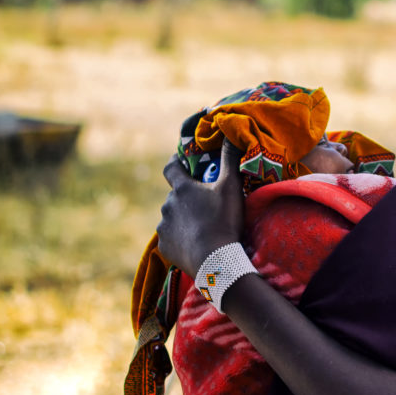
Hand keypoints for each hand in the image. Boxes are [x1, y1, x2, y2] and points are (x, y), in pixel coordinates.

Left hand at [156, 139, 245, 276]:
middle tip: (205, 204)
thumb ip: (230, 160)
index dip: (176, 161)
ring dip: (183, 219)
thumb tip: (231, 134)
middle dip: (186, 197)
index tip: (181, 160)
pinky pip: (171, 239)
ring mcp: (163, 227)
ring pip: (172, 217)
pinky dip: (180, 239)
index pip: (171, 167)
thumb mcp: (231, 187)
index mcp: (182, 188)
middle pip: (175, 196)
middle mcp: (168, 205)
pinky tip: (195, 245)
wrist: (214, 260)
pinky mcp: (164, 247)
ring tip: (202, 228)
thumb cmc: (223, 220)